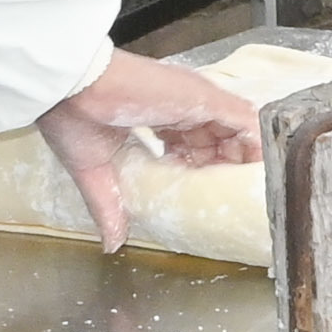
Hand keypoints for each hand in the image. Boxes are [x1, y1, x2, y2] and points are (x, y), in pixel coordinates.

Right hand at [39, 49, 262, 249]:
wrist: (71, 88)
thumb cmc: (73, 116)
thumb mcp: (95, 171)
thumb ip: (109, 205)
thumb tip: (111, 243)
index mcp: (156, 117)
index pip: (193, 144)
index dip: (202, 170)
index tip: (204, 195)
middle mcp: (180, 107)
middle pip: (218, 140)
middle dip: (225, 169)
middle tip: (228, 199)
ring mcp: (194, 101)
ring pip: (235, 130)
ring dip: (244, 160)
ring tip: (249, 189)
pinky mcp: (204, 98)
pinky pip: (244, 121)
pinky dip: (254, 143)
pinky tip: (259, 167)